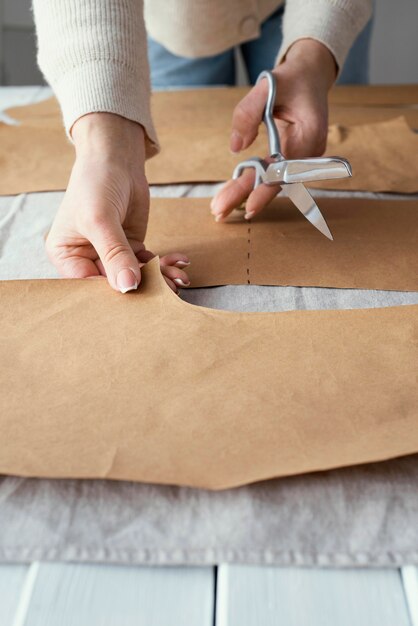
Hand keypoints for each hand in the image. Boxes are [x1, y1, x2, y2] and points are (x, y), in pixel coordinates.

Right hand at [46, 113, 189, 292]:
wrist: (116, 158)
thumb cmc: (95, 183)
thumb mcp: (101, 220)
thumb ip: (114, 254)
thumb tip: (128, 286)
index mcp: (67, 257)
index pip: (89, 286)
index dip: (113, 295)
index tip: (139, 299)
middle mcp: (87, 260)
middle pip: (115, 285)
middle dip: (143, 288)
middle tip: (170, 291)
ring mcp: (111, 255)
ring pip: (136, 277)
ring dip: (160, 279)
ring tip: (180, 278)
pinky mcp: (132, 248)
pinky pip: (149, 265)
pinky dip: (165, 266)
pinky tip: (179, 263)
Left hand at [211, 39, 336, 220]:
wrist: (310, 77)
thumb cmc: (291, 80)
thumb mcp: (267, 85)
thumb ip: (248, 113)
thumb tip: (236, 147)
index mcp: (309, 135)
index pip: (285, 169)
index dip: (266, 189)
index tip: (249, 207)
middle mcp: (310, 154)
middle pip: (275, 181)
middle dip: (246, 197)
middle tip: (218, 211)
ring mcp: (303, 160)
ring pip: (271, 182)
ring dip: (245, 194)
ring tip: (219, 207)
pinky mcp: (293, 161)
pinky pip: (271, 175)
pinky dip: (252, 184)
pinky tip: (232, 194)